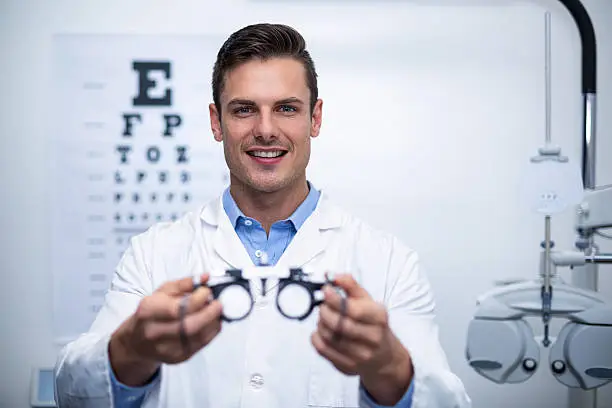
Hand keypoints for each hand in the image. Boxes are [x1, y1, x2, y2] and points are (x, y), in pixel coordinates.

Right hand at [109, 274, 222, 385]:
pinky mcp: (177, 358)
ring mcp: (166, 349)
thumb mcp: (161, 292)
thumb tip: (205, 278)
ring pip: (198, 337)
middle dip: (210, 313)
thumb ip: (184, 283)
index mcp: (149, 311)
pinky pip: (201, 345)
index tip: (207, 291)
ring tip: (217, 311)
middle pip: (189, 326)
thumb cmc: (152, 312)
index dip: (197, 300)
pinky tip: (214, 322)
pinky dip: (212, 331)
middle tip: (219, 303)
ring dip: (213, 322)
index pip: (176, 309)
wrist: (137, 341)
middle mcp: (155, 332)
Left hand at [311, 274, 412, 404]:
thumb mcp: (368, 301)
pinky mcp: (348, 366)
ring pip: (330, 337)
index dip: (335, 300)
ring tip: (324, 318)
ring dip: (320, 323)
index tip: (326, 291)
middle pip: (340, 325)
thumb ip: (350, 285)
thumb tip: (332, 276)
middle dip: (325, 312)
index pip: (353, 310)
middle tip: (322, 305)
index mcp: (379, 317)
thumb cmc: (373, 324)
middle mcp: (373, 338)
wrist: (384, 356)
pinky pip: (324, 350)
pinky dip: (316, 337)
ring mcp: (361, 355)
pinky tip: (320, 331)